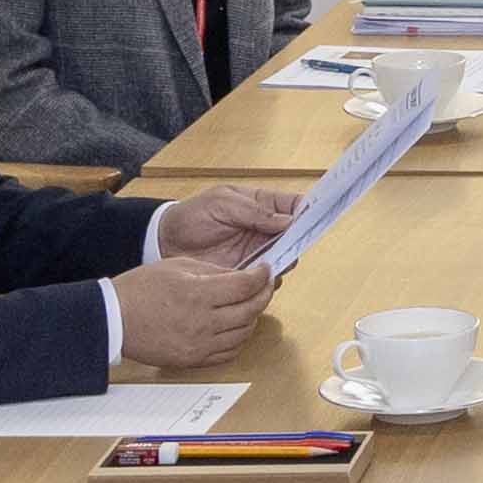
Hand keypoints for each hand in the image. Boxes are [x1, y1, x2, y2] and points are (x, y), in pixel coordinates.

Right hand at [108, 252, 276, 374]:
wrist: (113, 319)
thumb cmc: (140, 289)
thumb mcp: (177, 266)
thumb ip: (213, 270)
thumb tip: (240, 275)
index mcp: (198, 294)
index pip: (245, 287)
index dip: (261, 276)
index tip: (265, 270)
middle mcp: (203, 323)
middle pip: (250, 310)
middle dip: (263, 295)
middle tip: (264, 285)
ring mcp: (200, 345)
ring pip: (244, 333)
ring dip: (253, 317)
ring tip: (250, 304)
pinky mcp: (194, 360)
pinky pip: (229, 352)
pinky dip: (239, 339)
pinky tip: (235, 326)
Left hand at [152, 183, 304, 267]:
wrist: (165, 242)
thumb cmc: (192, 216)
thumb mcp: (222, 203)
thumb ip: (254, 211)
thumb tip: (288, 220)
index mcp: (261, 205)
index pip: (294, 206)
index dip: (309, 210)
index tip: (317, 216)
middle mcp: (264, 229)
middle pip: (297, 234)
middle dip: (300, 239)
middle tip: (295, 243)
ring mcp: (258, 252)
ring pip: (287, 258)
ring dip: (286, 261)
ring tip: (275, 262)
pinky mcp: (247, 273)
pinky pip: (267, 278)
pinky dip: (269, 280)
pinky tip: (261, 278)